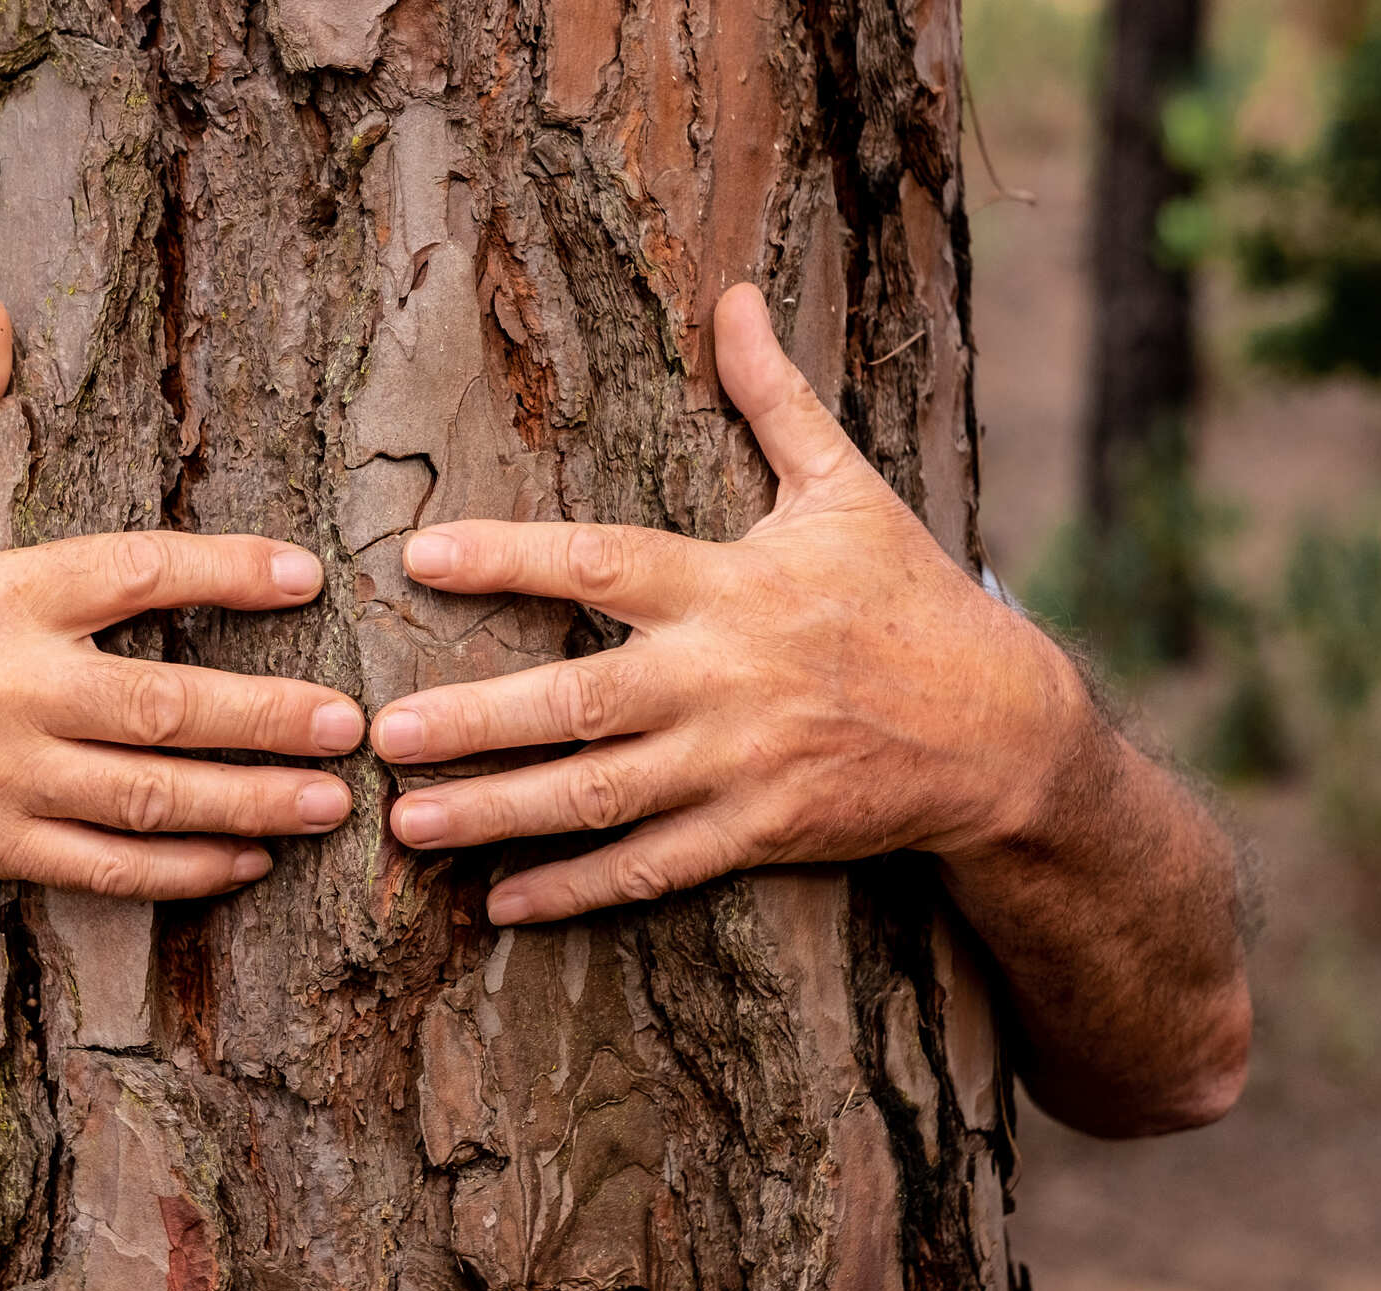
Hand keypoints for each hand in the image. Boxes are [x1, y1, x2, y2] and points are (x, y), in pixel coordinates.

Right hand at [0, 293, 365, 900]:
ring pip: (146, 798)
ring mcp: (1, 776)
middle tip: (354, 722)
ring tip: (330, 800)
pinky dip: (179, 871)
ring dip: (246, 802)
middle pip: (161, 704)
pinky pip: (102, 868)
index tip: (307, 577)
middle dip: (265, 716)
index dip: (224, 572)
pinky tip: (247, 862)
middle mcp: (7, 688)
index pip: (131, 573)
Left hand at [369, 283, 1092, 924]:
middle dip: (475, 718)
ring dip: (498, 812)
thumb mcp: (848, 489)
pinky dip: (576, 890)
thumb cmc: (908, 598)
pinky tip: (500, 902)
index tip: (419, 556)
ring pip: (599, 796)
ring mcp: (739, 763)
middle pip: (579, 700)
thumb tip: (737, 298)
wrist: (999, 730)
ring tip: (408, 823)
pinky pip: (652, 867)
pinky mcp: (757, 833)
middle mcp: (724, 676)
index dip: (509, 559)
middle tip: (381, 732)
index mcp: (731, 583)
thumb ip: (776, 400)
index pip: (602, 561)